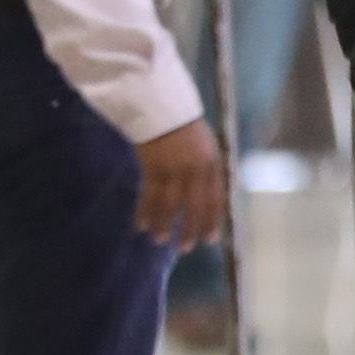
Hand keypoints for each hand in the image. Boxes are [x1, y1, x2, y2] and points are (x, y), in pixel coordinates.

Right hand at [133, 121, 228, 251]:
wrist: (162, 107)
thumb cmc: (184, 127)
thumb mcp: (205, 147)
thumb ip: (207, 171)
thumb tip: (209, 198)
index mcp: (211, 163)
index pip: (214, 199)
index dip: (211, 221)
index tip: (209, 240)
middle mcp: (195, 169)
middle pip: (194, 206)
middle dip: (189, 229)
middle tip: (184, 248)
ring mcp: (173, 168)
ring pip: (169, 204)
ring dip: (162, 224)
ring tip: (158, 240)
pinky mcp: (151, 166)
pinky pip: (148, 195)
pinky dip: (144, 212)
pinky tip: (140, 225)